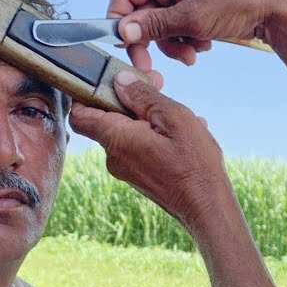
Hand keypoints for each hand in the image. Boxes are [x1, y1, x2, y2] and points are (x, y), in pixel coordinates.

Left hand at [68, 70, 237, 232]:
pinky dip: (156, 135)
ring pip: (128, 132)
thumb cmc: (194, 164)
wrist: (207, 207)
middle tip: (160, 85)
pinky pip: (140, 147)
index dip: (88, 92)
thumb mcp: (174, 117)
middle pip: (107, 118)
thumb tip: (119, 80)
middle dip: (132, 100)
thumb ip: (143, 96)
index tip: (113, 80)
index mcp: (116, 138)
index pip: (78, 113)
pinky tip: (182, 135)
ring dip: (150, 118)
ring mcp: (126, 170)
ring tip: (182, 117)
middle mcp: (114, 156)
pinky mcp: (139, 177)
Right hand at [109, 0, 286, 70]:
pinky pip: (174, 31)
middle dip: (151, 40)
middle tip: (149, 65)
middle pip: (140, 15)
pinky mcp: (191, 11)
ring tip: (193, 54)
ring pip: (157, 28)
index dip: (120, 19)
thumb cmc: (237, 4)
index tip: (124, 45)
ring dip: (172, 45)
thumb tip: (122, 32)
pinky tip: (204, 45)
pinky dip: (185, 42)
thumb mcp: (192, 18)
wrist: (272, 12)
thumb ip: (155, 25)